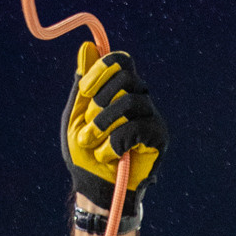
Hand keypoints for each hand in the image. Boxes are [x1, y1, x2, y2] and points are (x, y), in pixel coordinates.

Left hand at [61, 40, 167, 207]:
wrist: (96, 189)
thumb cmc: (85, 153)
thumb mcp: (76, 116)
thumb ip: (82, 84)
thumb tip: (87, 47)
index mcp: (121, 90)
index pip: (121, 61)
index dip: (103, 69)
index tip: (85, 90)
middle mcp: (140, 98)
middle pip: (126, 77)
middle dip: (99, 101)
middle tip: (87, 126)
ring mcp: (152, 117)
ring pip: (129, 102)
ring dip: (102, 124)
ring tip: (92, 143)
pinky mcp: (159, 138)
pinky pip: (136, 128)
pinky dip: (114, 143)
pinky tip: (108, 156)